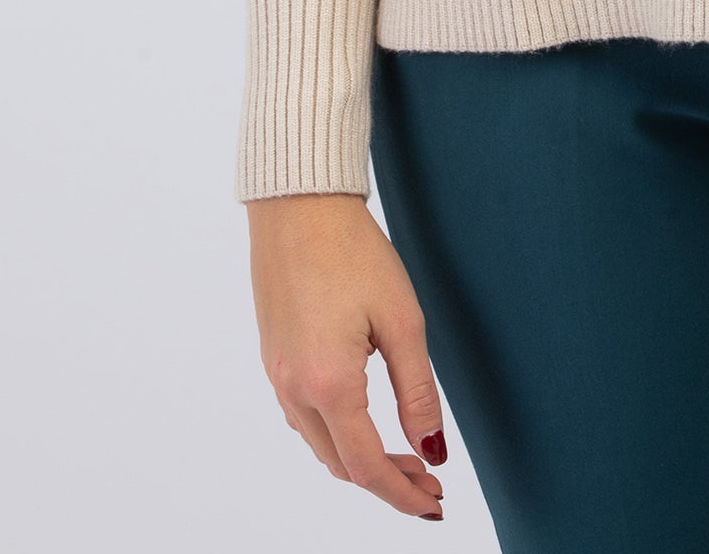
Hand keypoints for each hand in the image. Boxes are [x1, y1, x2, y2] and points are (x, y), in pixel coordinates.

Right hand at [247, 191, 448, 520]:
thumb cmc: (352, 251)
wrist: (299, 205)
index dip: (403, 493)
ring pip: (321, 445)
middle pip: (341, 465)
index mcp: (329, 385)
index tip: (434, 504)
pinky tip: (364, 422)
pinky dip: (338, 435)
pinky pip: (304, 418)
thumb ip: (417, 392)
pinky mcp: (274, 358)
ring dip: (361, 460)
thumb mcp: (401, 320)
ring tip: (405, 456)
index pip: (368, 467)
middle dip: (387, 481)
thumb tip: (433, 451)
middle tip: (428, 484)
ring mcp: (278, 376)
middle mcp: (294, 390)